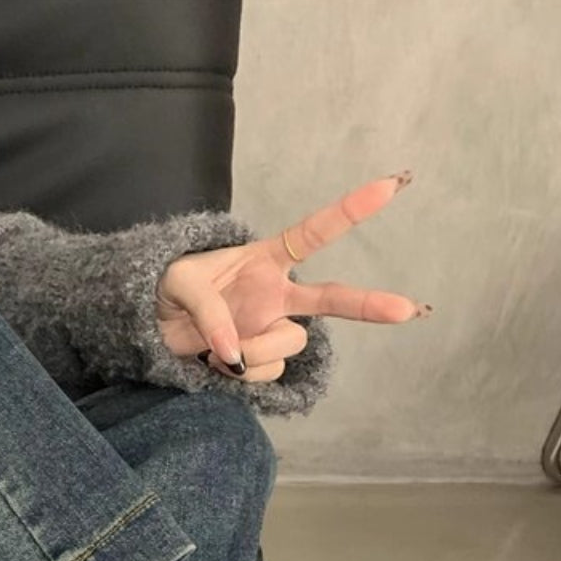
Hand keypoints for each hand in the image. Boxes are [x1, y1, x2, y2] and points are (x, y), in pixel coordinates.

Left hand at [155, 171, 431, 381]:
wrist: (152, 327)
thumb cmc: (169, 289)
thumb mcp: (179, 283)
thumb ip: (208, 310)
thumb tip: (234, 352)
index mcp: (264, 260)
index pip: (313, 233)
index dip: (351, 211)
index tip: (390, 187)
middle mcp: (277, 295)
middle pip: (333, 299)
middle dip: (369, 305)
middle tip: (408, 310)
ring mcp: (272, 329)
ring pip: (288, 346)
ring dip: (253, 352)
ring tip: (217, 348)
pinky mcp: (261, 360)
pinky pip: (266, 373)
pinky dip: (239, 374)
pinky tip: (218, 362)